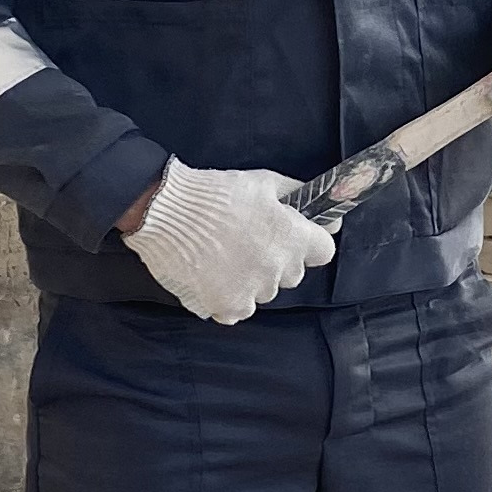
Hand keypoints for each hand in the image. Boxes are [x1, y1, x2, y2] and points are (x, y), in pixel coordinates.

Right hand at [127, 160, 336, 324]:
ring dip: (251, 279)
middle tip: (249, 241)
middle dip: (277, 259)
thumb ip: (299, 196)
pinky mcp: (226, 306)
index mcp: (292, 237)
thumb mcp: (263, 182)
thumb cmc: (214, 194)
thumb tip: (326, 211)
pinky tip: (213, 274)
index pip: (324, 251)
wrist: (165, 211)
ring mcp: (252, 291)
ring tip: (224, 256)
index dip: (310, 242)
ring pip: (264, 292)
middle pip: (292, 274)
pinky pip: (238, 309)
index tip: (294, 237)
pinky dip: (228, 297)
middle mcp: (277, 269)